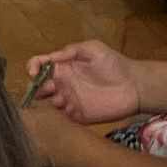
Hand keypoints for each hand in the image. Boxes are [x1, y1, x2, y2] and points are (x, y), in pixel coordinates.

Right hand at [25, 43, 140, 125]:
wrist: (134, 85)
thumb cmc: (114, 63)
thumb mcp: (92, 48)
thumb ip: (70, 50)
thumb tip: (50, 57)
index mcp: (63, 67)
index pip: (39, 67)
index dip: (32, 68)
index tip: (33, 73)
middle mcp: (63, 84)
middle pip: (39, 87)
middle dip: (36, 88)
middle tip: (49, 89)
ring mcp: (69, 100)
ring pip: (47, 104)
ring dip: (47, 103)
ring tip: (62, 99)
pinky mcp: (77, 115)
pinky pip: (61, 118)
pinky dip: (56, 116)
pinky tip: (64, 111)